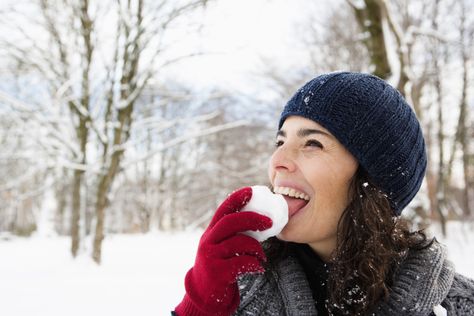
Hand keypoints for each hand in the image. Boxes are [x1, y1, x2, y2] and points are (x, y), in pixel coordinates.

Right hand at [175, 187, 272, 315]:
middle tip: (270, 222)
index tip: (253, 190)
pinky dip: (254, 264)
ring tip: (262, 256)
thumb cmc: (220, 265)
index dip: (238, 197)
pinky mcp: (217, 273)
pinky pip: (241, 263)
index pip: (224, 209)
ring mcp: (210, 256)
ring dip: (257, 248)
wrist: (204, 294)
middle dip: (253, 219)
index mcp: (211, 231)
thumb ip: (233, 233)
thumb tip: (262, 217)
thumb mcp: (220, 245)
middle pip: (231, 222)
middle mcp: (208, 240)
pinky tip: (258, 268)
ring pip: (239, 243)